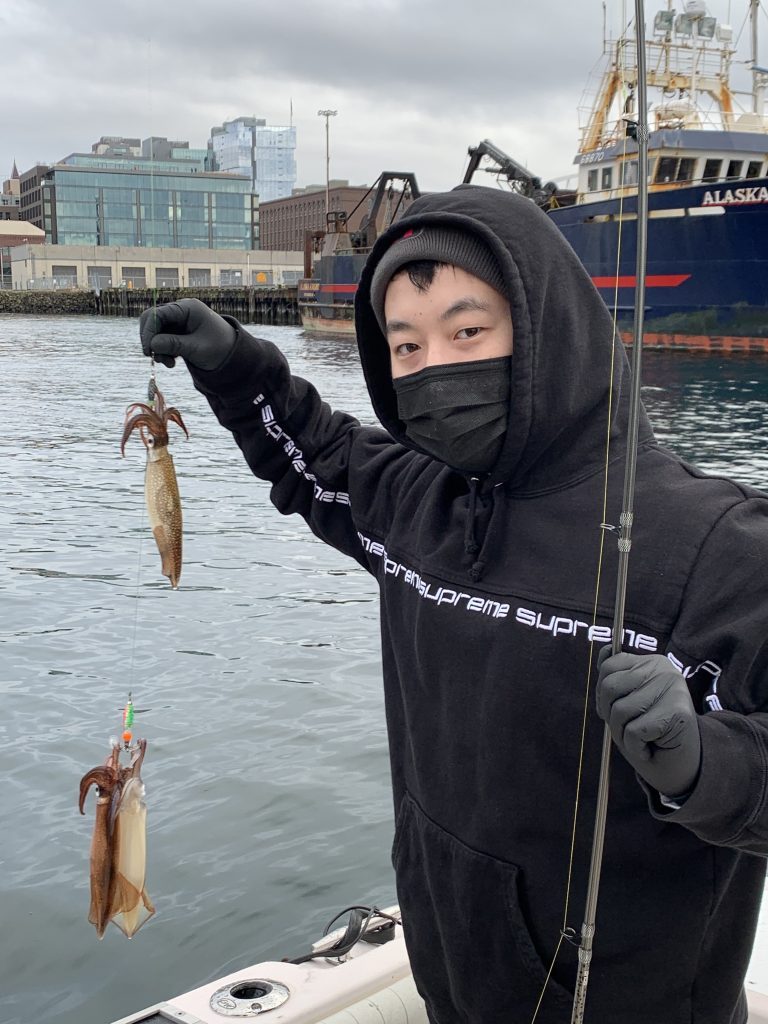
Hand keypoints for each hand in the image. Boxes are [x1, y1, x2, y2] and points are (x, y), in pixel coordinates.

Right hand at [139, 298, 235, 370]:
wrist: (232, 356)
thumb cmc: (219, 349)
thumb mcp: (197, 349)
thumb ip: (174, 344)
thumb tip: (152, 344)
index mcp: (188, 308)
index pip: (159, 313)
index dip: (150, 331)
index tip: (148, 350)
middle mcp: (180, 311)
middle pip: (152, 319)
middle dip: (151, 339)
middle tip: (153, 357)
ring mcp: (178, 321)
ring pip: (155, 331)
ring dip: (157, 348)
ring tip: (168, 363)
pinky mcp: (177, 332)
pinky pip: (161, 339)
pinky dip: (162, 351)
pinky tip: (171, 362)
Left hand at [596, 650, 700, 797]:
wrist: (681, 766)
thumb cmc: (649, 733)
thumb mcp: (626, 700)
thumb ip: (615, 676)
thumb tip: (604, 650)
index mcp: (651, 662)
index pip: (609, 666)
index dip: (603, 694)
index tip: (615, 709)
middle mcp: (664, 670)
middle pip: (610, 687)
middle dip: (610, 715)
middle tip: (630, 728)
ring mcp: (673, 689)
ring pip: (620, 710)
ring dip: (623, 734)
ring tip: (641, 738)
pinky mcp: (678, 713)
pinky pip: (634, 731)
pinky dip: (635, 747)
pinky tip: (650, 747)